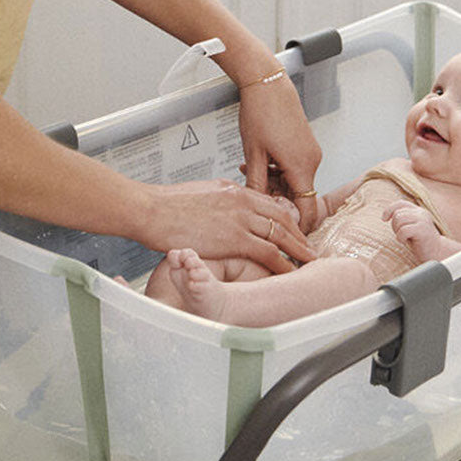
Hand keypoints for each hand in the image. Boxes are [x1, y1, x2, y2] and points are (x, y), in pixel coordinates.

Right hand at [147, 179, 312, 273]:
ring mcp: (240, 218)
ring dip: (297, 249)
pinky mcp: (233, 237)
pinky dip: (282, 262)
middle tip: (309, 248)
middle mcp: (242, 200)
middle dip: (299, 235)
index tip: (294, 232)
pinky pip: (267, 252)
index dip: (286, 220)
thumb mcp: (202, 194)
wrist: (151, 210)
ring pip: (280, 234)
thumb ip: (221, 203)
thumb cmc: (168, 205)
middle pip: (282, 218)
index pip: (270, 204)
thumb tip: (226, 213)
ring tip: (309, 260)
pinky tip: (290, 271)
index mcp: (234, 190)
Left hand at [238, 73, 322, 233]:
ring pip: (295, 181)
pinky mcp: (305, 145)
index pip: (306, 210)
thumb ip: (257, 185)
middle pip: (298, 196)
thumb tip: (257, 208)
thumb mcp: (253, 154)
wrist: (268, 83)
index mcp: (302, 167)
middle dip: (277, 199)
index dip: (296, 226)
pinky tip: (261, 161)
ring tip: (251, 169)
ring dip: (275, 183)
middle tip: (254, 194)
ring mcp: (310, 152)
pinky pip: (294, 167)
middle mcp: (312, 161)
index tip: (283, 235)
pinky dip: (279, 171)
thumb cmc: (260, 112)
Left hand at [384, 200, 441, 260]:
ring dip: (397, 231)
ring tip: (404, 238)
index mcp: (418, 211)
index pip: (400, 203)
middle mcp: (421, 213)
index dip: (389, 209)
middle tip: (402, 235)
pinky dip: (400, 238)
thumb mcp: (411, 226)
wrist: (436, 253)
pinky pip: (403, 230)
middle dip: (394, 226)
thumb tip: (387, 214)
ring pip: (398, 220)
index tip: (384, 219)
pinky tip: (406, 242)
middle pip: (397, 214)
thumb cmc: (420, 241)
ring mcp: (423, 220)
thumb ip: (403, 218)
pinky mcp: (422, 229)